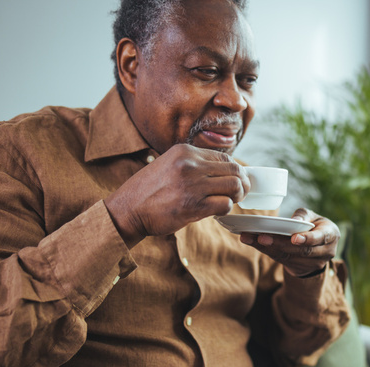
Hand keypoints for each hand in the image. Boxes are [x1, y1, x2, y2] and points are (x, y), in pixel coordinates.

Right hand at [105, 144, 249, 247]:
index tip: (233, 180)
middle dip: (242, 183)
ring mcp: (193, 185)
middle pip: (234, 169)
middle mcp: (191, 164)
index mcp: (185, 151)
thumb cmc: (148, 192)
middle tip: (239, 194)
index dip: (234, 170)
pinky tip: (216, 211)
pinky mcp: (194, 206)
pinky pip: (225, 204)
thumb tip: (222, 171)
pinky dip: (226, 209)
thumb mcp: (169, 165)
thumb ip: (193, 164)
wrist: (128, 210)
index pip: (224, 156)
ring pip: (235, 186)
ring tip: (229, 202)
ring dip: (237, 196)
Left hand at [239, 208, 338, 276]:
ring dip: (267, 248)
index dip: (307, 239)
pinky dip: (265, 250)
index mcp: (331, 235)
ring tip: (250, 238)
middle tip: (261, 237)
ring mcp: (312, 263)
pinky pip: (280, 260)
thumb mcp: (313, 216)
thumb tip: (294, 221)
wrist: (317, 247)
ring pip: (288, 257)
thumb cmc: (314, 225)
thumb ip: (303, 216)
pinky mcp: (298, 268)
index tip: (294, 238)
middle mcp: (324, 252)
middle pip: (300, 251)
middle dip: (279, 243)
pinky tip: (252, 242)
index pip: (320, 238)